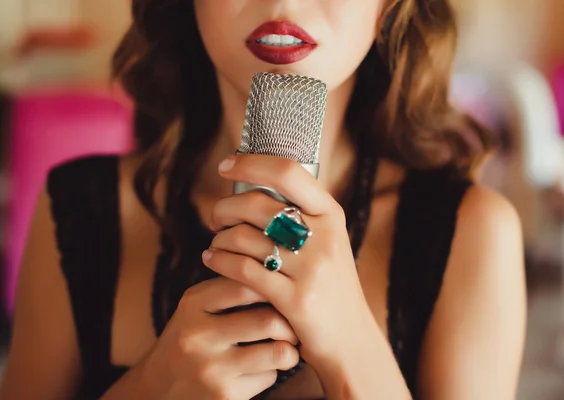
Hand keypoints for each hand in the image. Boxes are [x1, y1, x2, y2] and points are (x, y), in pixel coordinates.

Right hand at [147, 277, 299, 399]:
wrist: (159, 388)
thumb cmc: (191, 338)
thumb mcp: (198, 307)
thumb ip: (230, 287)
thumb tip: (279, 268)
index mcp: (193, 304)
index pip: (246, 284)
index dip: (274, 287)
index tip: (283, 292)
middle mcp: (199, 335)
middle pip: (269, 320)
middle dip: (289, 323)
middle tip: (292, 324)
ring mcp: (211, 368)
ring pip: (278, 352)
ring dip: (290, 349)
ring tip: (287, 346)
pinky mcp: (224, 395)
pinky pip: (269, 377)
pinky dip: (272, 371)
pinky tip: (260, 369)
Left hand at [203, 154, 383, 365]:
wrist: (351, 339)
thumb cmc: (330, 286)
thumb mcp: (328, 242)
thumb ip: (300, 216)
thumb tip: (251, 186)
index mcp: (331, 215)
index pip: (288, 172)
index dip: (250, 164)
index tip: (225, 166)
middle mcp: (323, 237)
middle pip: (258, 204)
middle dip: (225, 207)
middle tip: (216, 217)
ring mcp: (310, 269)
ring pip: (244, 237)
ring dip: (220, 237)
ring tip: (216, 243)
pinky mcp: (294, 299)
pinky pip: (241, 269)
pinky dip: (219, 260)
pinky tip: (213, 259)